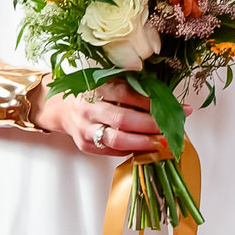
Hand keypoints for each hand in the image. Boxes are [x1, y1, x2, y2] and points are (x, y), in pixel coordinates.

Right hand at [35, 77, 169, 158]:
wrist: (61, 108)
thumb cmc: (90, 93)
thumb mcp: (107, 83)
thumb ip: (130, 89)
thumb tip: (163, 98)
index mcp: (95, 88)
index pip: (126, 94)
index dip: (151, 101)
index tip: (173, 106)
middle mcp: (88, 109)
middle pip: (123, 120)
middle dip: (151, 126)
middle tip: (171, 128)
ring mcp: (85, 130)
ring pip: (117, 140)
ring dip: (144, 143)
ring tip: (162, 142)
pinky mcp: (85, 146)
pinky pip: (112, 151)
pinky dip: (132, 150)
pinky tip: (146, 147)